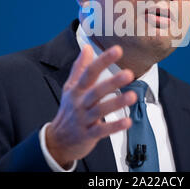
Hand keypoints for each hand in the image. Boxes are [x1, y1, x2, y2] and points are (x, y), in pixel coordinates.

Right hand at [45, 44, 136, 168]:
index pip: (89, 72)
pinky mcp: (88, 135)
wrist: (57, 141)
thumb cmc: (68, 111)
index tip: (117, 50)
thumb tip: (86, 47)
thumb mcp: (70, 88)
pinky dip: (114, 126)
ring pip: (100, 110)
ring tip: (132, 96)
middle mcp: (80, 103)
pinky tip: (127, 121)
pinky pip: (102, 130)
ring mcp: (84, 119)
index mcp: (77, 90)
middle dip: (112, 82)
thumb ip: (79, 67)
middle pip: (96, 90)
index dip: (103, 60)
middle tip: (129, 74)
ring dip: (117, 103)